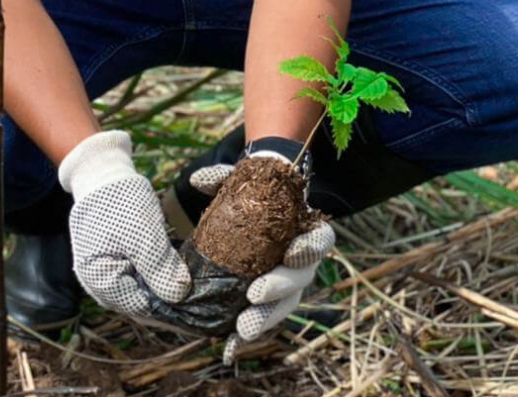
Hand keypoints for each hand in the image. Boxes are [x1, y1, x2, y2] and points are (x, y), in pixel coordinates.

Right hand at [59, 130, 191, 315]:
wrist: (101, 173)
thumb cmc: (119, 201)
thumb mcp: (143, 233)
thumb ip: (160, 268)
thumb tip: (180, 295)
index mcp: (101, 282)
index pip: (145, 308)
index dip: (176, 310)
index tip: (206, 308)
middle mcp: (100, 286)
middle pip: (143, 302)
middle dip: (173, 300)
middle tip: (207, 299)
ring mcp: (106, 274)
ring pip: (143, 290)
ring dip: (167, 288)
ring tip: (198, 287)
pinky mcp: (115, 262)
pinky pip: (140, 277)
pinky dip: (159, 275)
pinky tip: (180, 273)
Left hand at [189, 153, 335, 364]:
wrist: (253, 209)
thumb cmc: (252, 191)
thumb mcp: (240, 179)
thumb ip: (222, 177)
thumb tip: (197, 179)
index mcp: (305, 227)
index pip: (320, 240)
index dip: (310, 249)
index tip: (290, 253)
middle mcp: (302, 259)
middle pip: (301, 280)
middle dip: (279, 291)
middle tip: (254, 296)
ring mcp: (287, 281)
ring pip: (285, 305)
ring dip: (266, 318)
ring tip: (242, 329)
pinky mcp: (270, 297)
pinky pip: (266, 315)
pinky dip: (252, 328)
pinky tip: (231, 341)